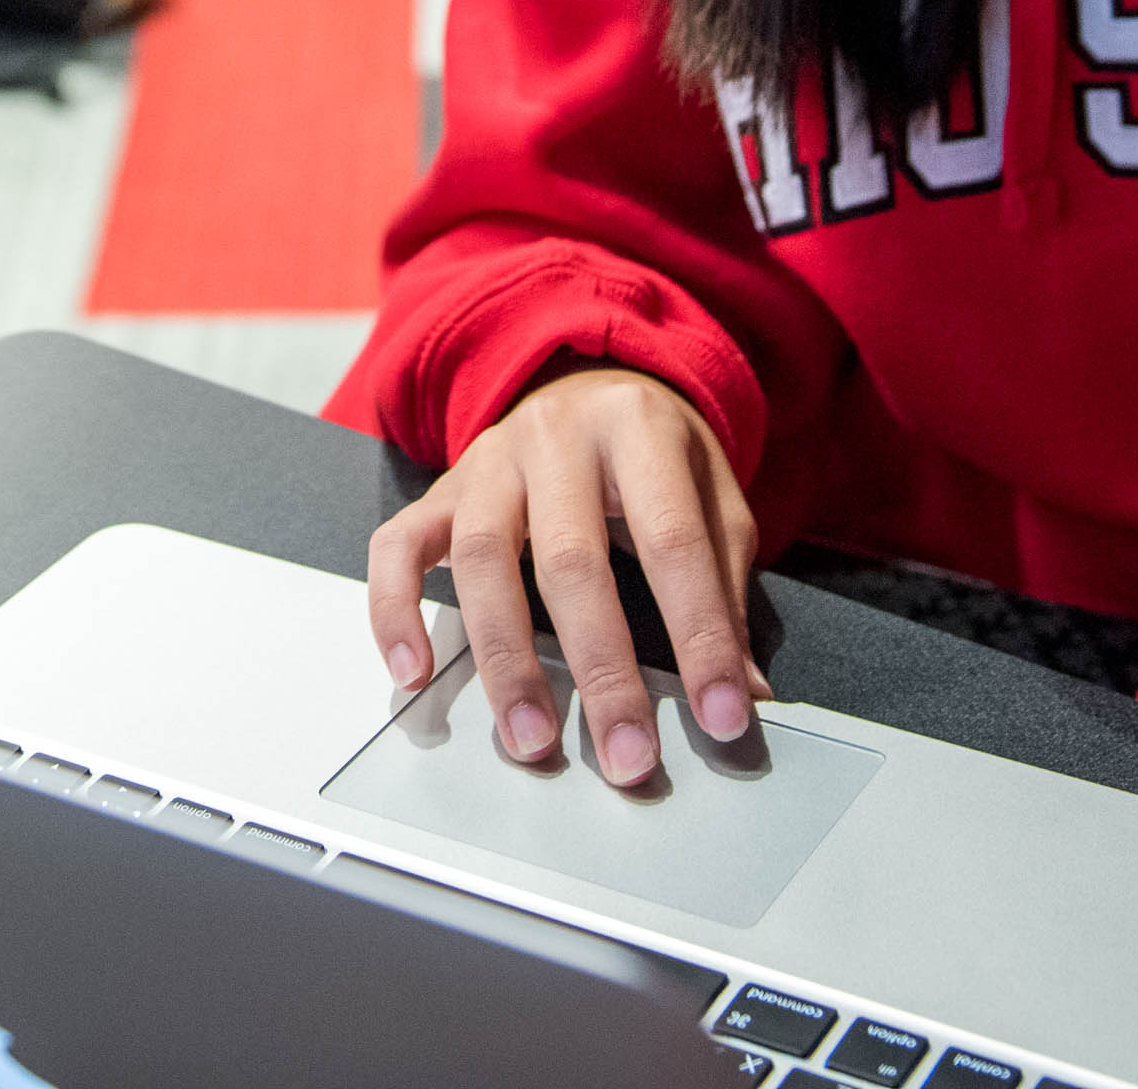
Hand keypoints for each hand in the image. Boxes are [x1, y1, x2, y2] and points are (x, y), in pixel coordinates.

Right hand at [364, 365, 767, 790]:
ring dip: (506, 661)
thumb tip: (742, 693)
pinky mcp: (437, 489)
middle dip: (601, 670)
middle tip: (625, 757)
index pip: (672, 542)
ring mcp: (487, 460)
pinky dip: (395, 610)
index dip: (700, 635)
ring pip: (483, 557)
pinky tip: (413, 671)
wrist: (586, 380)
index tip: (721, 717)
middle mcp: (555, 437)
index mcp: (638, 428)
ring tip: (531, 738)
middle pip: (571, 559)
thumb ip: (725, 592)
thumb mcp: (714, 502)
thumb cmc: (655, 455)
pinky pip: (397, 546)